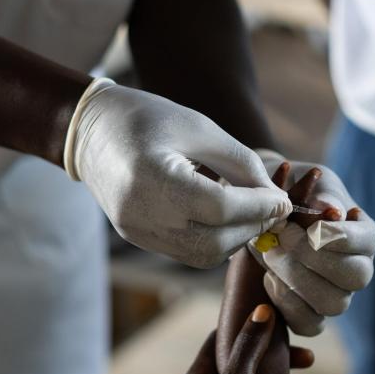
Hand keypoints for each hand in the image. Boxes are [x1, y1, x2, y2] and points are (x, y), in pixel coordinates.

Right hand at [65, 79, 291, 267]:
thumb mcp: (199, 128)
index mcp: (152, 177)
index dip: (260, 207)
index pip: (221, 208)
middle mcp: (141, 213)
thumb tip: (275, 198)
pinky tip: (223, 217)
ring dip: (236, 239)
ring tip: (250, 213)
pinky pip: (186, 252)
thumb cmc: (147, 118)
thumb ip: (240, 163)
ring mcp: (136, 231)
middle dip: (253, 227)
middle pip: (215, 241)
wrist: (91, 131)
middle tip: (273, 209)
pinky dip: (213, 240)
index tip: (284, 200)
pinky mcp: (137, 237)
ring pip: (203, 255)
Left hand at [255, 150, 374, 334]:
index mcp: (362, 235)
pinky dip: (286, 304)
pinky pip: (309, 324)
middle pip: (356, 277)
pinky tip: (269, 278)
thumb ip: (319, 198)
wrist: (264, 218)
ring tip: (271, 255)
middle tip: (282, 236)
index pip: (367, 241)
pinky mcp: (311, 314)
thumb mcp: (305, 187)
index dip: (340, 236)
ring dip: (297, 279)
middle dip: (315, 257)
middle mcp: (356, 268)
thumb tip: (332, 213)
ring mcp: (336, 294)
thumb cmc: (289, 197)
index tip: (310, 226)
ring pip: (334, 304)